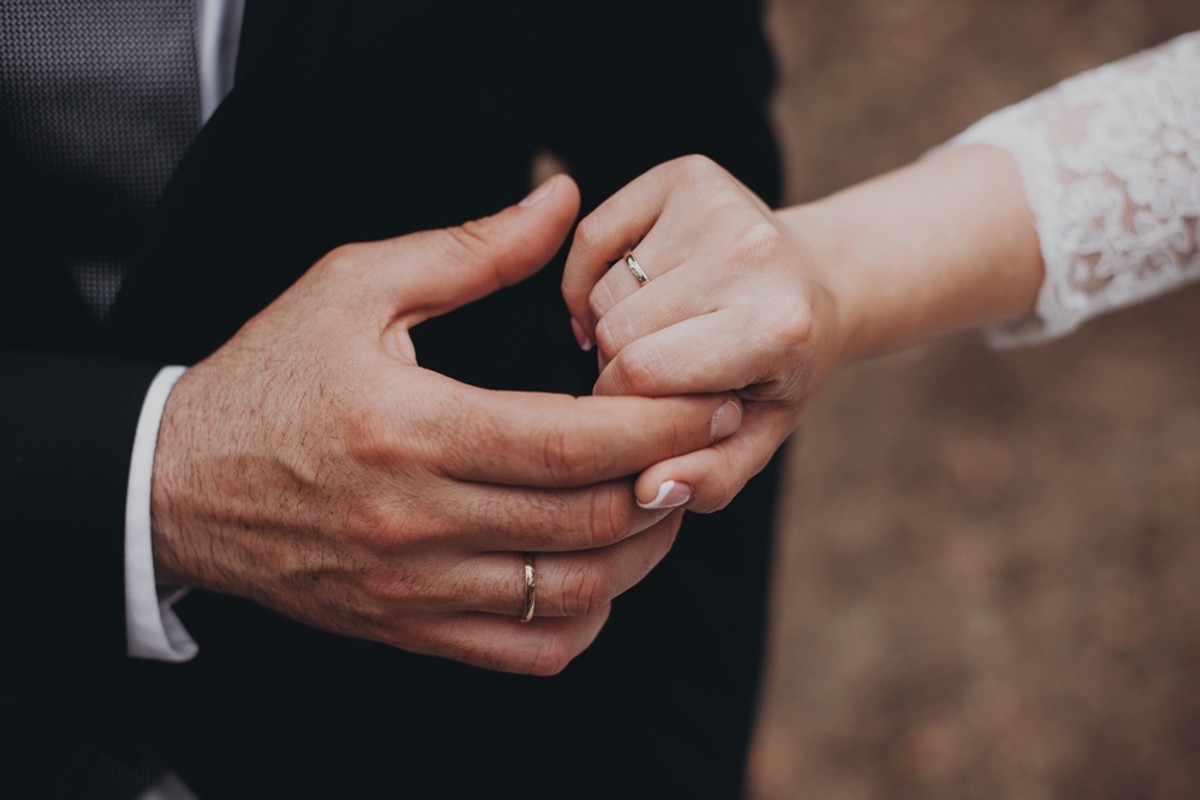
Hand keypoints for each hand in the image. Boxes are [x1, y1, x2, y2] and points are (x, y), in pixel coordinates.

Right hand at [151, 175, 740, 674]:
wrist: (178, 485)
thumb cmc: (270, 374)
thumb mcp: (352, 286)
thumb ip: (471, 249)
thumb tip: (563, 199)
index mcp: (411, 428)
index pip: (573, 442)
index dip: (663, 425)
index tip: (715, 402)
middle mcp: (417, 521)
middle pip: (589, 519)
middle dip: (672, 480)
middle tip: (706, 444)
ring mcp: (413, 587)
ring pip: (573, 593)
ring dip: (643, 551)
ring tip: (665, 499)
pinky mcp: (407, 627)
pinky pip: (525, 653)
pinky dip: (584, 620)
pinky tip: (597, 570)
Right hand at [562, 156, 844, 512]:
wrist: (817, 286)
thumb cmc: (778, 371)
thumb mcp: (755, 436)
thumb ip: (709, 476)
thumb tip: (647, 493)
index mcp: (777, 326)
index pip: (640, 376)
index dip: (622, 409)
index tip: (642, 416)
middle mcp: (751, 252)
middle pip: (614, 332)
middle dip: (620, 367)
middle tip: (662, 373)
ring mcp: (719, 203)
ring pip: (601, 291)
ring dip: (612, 325)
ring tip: (661, 333)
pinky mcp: (686, 172)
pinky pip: (590, 237)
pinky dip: (591, 275)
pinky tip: (630, 294)